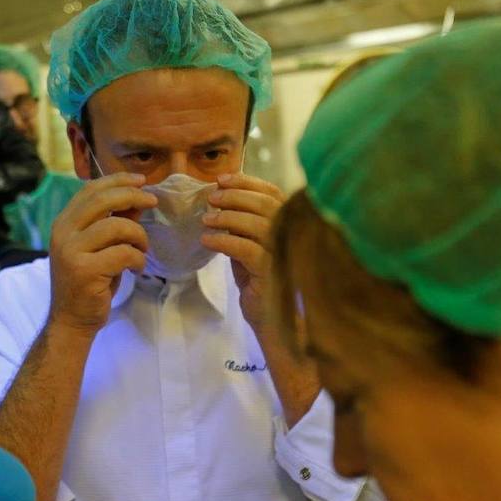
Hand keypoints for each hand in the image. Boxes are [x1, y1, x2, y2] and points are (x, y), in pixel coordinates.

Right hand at [47, 172, 156, 337]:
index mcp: (64, 223)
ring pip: (117, 226)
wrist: (71, 320)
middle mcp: (63, 233)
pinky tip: (136, 268)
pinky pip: (124, 253)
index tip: (141, 181)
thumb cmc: (88, 283)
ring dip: (139, 235)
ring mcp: (71, 251)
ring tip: (142, 249)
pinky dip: (138, 259)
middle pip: (103, 200)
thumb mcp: (100, 248)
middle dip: (133, 197)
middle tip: (153, 203)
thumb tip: (137, 200)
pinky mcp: (85, 271)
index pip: (90, 190)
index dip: (117, 180)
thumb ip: (114, 223)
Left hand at [201, 173, 284, 332]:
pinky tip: (207, 241)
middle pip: (266, 204)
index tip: (222, 179)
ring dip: (227, 217)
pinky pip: (247, 249)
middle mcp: (294, 236)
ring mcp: (286, 254)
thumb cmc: (260, 283)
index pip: (273, 193)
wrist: (271, 321)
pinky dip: (224, 241)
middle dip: (235, 196)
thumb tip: (221, 200)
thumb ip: (243, 226)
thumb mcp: (250, 248)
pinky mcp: (273, 272)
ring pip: (257, 224)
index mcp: (291, 225)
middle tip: (211, 198)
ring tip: (206, 220)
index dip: (247, 182)